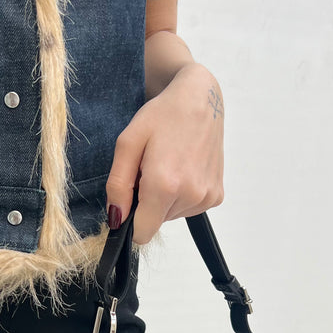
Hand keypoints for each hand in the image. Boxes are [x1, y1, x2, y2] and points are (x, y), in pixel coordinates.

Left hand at [105, 63, 224, 244]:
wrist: (201, 99)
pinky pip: (188, 209)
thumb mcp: (128, 144)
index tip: (131, 199)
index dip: (130, 221)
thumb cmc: (162, 116)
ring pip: (171, 216)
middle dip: (148, 202)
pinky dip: (181, 195)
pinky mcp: (216, 196)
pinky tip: (184, 169)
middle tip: (152, 169)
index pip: (142, 234)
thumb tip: (115, 220)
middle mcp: (190, 195)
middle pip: (155, 223)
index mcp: (165, 185)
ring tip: (169, 165)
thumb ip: (118, 186)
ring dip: (165, 198)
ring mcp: (206, 198)